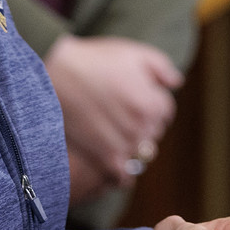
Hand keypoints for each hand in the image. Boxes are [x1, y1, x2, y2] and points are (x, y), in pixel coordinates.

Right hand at [45, 35, 182, 202]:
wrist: (54, 74)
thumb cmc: (94, 60)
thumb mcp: (134, 53)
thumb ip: (162, 68)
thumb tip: (175, 83)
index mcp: (153, 103)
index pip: (165, 111)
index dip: (151, 101)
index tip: (134, 96)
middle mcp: (143, 126)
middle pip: (154, 132)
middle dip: (142, 123)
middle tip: (120, 112)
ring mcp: (125, 144)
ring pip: (140, 153)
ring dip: (132, 145)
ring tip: (113, 132)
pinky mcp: (105, 157)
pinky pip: (123, 176)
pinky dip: (122, 174)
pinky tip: (115, 164)